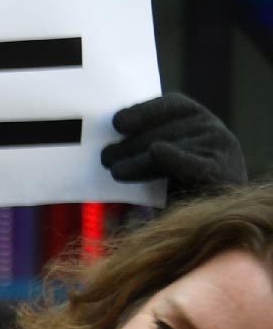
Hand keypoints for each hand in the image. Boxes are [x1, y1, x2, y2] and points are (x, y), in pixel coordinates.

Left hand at [103, 94, 246, 198]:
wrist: (217, 222)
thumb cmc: (182, 189)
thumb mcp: (163, 163)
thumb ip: (144, 147)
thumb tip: (108, 145)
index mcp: (198, 120)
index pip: (171, 106)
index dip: (144, 112)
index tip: (117, 122)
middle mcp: (212, 130)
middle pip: (165, 131)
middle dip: (132, 144)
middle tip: (105, 157)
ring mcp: (220, 151)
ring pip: (173, 148)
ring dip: (139, 159)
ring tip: (115, 170)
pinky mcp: (223, 175)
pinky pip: (195, 164)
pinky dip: (174, 156)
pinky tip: (157, 151)